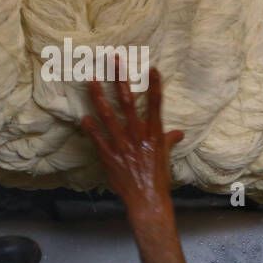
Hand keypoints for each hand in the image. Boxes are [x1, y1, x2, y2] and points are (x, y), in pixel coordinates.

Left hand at [81, 63, 183, 223]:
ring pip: (108, 116)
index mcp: (155, 135)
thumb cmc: (159, 179)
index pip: (156, 105)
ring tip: (92, 81)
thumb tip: (179, 133)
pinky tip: (84, 117)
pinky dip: (91, 128)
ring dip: (99, 97)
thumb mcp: (166, 157)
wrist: (148, 200)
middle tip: (113, 61)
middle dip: (120, 80)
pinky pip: (98, 138)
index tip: (152, 68)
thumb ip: (169, 141)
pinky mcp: (110, 156)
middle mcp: (138, 136)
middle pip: (128, 103)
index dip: (154, 86)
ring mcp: (123, 145)